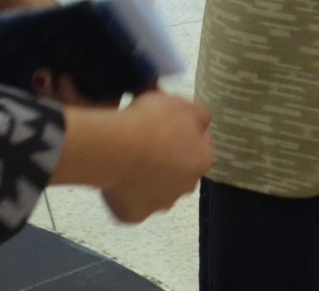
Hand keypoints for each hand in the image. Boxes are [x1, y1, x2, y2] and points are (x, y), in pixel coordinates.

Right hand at [94, 89, 213, 222]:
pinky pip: (131, 205)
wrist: (116, 148)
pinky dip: (125, 195)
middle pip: (179, 174)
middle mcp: (185, 187)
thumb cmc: (151, 123)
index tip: (165, 128)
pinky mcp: (134, 215)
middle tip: (147, 144)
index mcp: (202, 160)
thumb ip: (199, 115)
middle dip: (167, 162)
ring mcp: (159, 204)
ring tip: (128, 160)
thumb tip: (201, 122)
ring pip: (155, 192)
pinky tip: (116, 178)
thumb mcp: (182, 103)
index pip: (199, 148)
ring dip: (147, 180)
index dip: (182, 136)